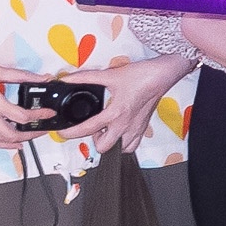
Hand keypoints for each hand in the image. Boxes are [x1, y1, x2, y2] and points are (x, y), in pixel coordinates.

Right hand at [0, 46, 39, 148]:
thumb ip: (20, 75)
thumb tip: (42, 77)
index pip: (22, 117)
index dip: (39, 116)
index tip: (49, 113)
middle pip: (13, 135)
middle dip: (31, 134)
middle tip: (42, 128)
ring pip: (0, 141)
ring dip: (17, 142)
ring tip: (29, 138)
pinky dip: (1, 144)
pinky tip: (9, 143)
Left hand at [50, 52, 196, 151]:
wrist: (162, 76)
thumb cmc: (141, 76)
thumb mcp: (109, 75)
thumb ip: (85, 78)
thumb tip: (68, 79)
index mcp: (116, 113)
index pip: (88, 129)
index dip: (71, 133)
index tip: (63, 133)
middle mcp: (126, 125)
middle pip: (103, 147)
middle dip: (92, 140)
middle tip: (89, 129)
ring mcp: (135, 129)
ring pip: (119, 150)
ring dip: (109, 143)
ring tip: (104, 131)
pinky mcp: (142, 128)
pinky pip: (131, 146)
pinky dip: (123, 144)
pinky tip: (118, 133)